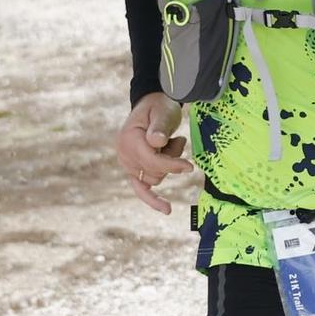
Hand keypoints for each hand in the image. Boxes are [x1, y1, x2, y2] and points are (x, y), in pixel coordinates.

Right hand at [116, 92, 193, 214]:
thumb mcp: (163, 111)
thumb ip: (160, 126)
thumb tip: (157, 142)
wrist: (153, 106)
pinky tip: (166, 209)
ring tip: (170, 143)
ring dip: (168, 164)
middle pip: (155, 171)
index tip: (190, 167)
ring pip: (155, 178)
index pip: (151, 160)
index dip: (171, 164)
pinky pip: (141, 189)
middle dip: (171, 160)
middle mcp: (124, 153)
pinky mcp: (134, 170)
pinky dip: (152, 199)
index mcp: (128, 138)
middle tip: (176, 140)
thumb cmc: (160, 106)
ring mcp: (128, 164)